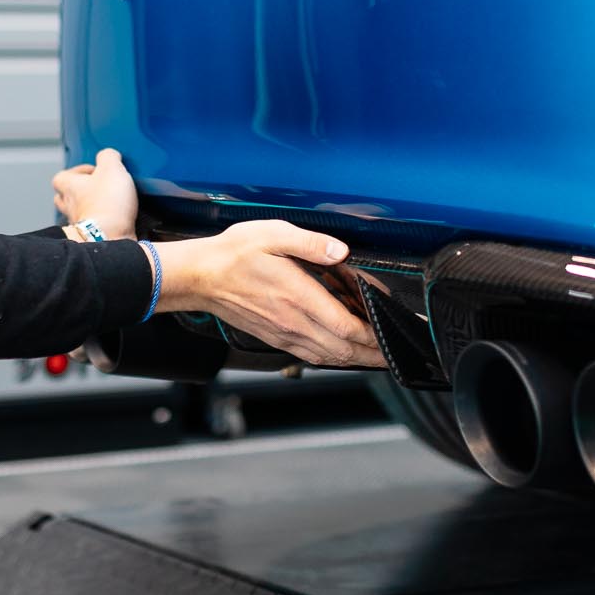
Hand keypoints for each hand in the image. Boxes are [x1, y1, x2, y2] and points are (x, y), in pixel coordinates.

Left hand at [53, 147, 138, 239]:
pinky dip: (101, 222)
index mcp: (70, 186)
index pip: (61, 176)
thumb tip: (109, 155)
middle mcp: (70, 206)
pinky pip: (92, 227)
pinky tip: (114, 219)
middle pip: (64, 197)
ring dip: (89, 207)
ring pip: (77, 213)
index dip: (77, 171)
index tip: (95, 170)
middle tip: (96, 187)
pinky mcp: (92, 237)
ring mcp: (79, 223)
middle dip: (79, 191)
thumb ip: (108, 156)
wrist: (110, 237)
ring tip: (106, 202)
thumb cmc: (107, 203)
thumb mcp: (111, 168)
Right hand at [154, 222, 384, 369]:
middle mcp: (293, 323)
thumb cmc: (233, 254)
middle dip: (373, 354)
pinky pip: (311, 355)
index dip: (373, 335)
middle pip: (343, 350)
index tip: (392, 333)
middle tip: (395, 353)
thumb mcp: (274, 234)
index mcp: (297, 297)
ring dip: (356, 359)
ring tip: (377, 357)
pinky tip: (342, 351)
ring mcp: (284, 334)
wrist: (200, 277)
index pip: (346, 327)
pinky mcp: (275, 338)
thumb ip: (311, 243)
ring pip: (329, 357)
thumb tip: (340, 250)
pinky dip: (334, 357)